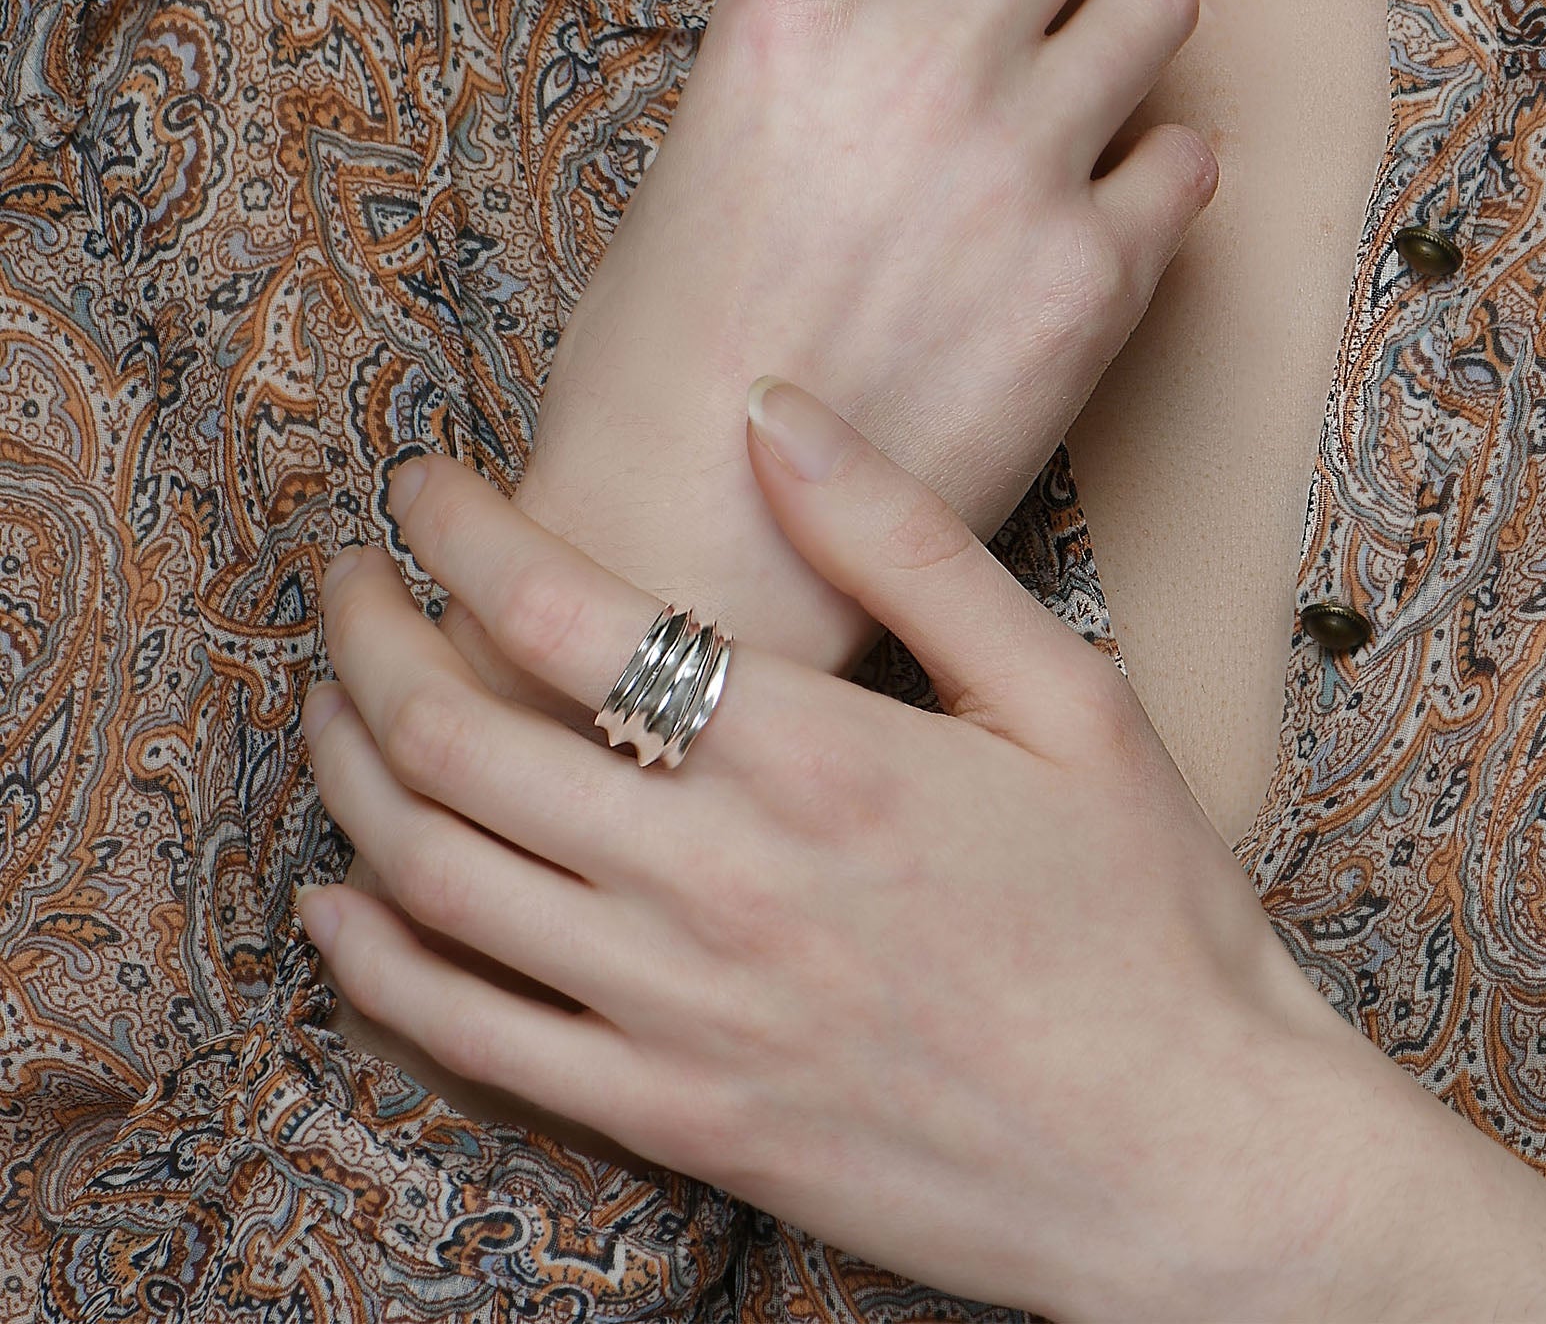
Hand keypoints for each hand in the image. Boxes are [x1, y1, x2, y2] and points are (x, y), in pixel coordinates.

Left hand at [298, 377, 1394, 1323]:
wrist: (1188, 1161)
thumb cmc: (1145, 913)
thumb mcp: (1067, 695)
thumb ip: (913, 546)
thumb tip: (777, 410)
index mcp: (814, 756)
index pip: (560, 613)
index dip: (458, 531)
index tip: (423, 486)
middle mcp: (720, 883)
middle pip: (458, 736)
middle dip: (367, 634)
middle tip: (346, 579)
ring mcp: (684, 1015)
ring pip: (437, 880)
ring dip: (349, 774)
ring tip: (331, 703)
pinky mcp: (678, 1121)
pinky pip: (474, 1043)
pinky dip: (375, 966)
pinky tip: (336, 904)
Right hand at [513, 0, 1215, 679]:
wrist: (695, 537)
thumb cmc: (663, 340)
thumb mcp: (706, 125)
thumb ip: (825, 20)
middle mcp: (925, 48)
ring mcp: (1026, 159)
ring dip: (1119, 23)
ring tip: (1068, 89)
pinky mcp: (1097, 278)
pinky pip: (1189, 155)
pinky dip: (1147, 168)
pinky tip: (1083, 211)